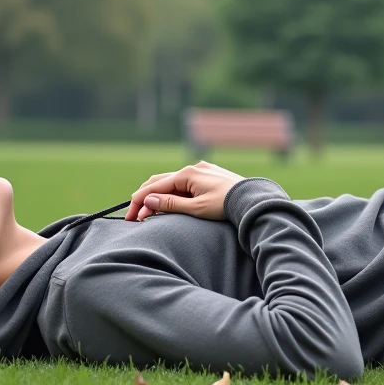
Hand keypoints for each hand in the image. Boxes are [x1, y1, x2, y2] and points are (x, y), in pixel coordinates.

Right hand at [125, 161, 244, 221]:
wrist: (252, 200)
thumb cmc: (225, 206)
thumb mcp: (195, 208)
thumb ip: (170, 204)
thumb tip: (148, 200)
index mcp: (187, 174)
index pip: (155, 187)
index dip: (140, 201)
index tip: (130, 216)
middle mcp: (192, 168)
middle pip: (160, 182)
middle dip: (146, 198)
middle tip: (135, 215)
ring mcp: (201, 170)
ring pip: (172, 182)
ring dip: (159, 195)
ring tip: (149, 212)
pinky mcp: (208, 176)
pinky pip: (184, 183)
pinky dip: (172, 192)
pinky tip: (169, 202)